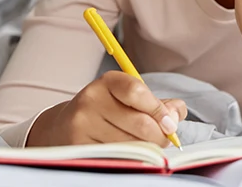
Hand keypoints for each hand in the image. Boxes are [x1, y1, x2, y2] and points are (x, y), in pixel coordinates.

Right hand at [26, 71, 186, 146]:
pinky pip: (117, 157)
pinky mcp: (78, 147)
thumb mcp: (131, 100)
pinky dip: (130, 159)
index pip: (137, 92)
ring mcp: (81, 124)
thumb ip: (160, 104)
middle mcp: (91, 100)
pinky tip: (130, 155)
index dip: (159, 110)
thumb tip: (177, 114)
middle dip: (159, 136)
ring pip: (131, 144)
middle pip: (139, 123)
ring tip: (145, 146)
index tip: (170, 125)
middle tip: (163, 140)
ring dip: (146, 150)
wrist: (64, 128)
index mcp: (108, 82)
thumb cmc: (108, 112)